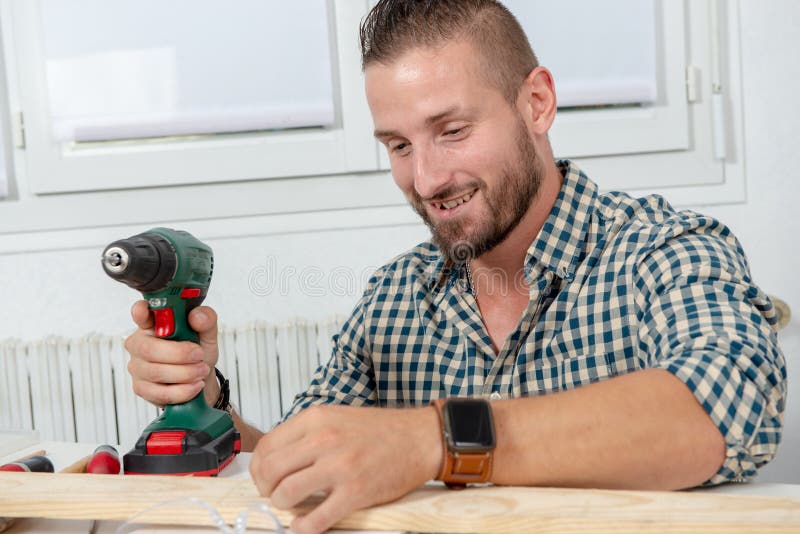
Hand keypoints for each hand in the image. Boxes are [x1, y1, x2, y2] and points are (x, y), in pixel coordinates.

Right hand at [124, 300, 219, 406]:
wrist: (200, 380)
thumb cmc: (198, 353)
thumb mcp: (207, 335)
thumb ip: (206, 321)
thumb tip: (196, 316)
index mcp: (153, 325)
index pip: (140, 314)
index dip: (140, 312)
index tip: (144, 310)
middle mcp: (140, 344)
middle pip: (149, 349)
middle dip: (179, 354)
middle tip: (199, 355)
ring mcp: (137, 367)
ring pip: (156, 372)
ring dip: (185, 373)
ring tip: (201, 370)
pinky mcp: (141, 388)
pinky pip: (159, 392)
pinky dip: (182, 390)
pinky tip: (194, 386)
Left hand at [249, 404, 442, 533]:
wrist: (419, 438)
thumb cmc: (380, 430)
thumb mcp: (337, 417)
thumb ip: (308, 433)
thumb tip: (279, 458)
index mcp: (316, 419)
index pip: (267, 445)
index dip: (258, 468)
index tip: (264, 478)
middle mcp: (324, 440)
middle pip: (270, 470)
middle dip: (265, 488)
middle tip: (274, 495)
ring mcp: (339, 467)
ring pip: (286, 493)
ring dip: (282, 506)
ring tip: (292, 507)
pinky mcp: (355, 492)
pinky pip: (316, 518)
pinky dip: (303, 528)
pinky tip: (303, 526)